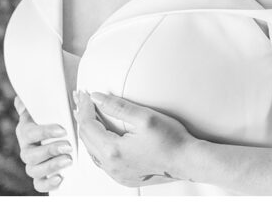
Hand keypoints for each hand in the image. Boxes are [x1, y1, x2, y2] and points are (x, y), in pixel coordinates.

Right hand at [14, 96, 72, 192]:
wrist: (60, 133)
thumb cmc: (53, 118)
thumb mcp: (46, 108)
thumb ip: (34, 103)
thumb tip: (20, 99)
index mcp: (26, 131)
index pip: (29, 133)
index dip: (44, 132)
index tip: (62, 130)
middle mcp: (27, 149)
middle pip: (30, 155)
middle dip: (50, 151)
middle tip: (68, 147)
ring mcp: (33, 164)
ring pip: (33, 170)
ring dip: (51, 166)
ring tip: (69, 160)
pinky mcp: (41, 176)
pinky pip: (39, 184)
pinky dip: (48, 184)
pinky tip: (60, 179)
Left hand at [74, 90, 190, 187]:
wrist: (188, 161)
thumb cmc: (172, 141)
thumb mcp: (145, 117)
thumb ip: (118, 106)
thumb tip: (97, 98)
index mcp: (113, 151)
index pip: (88, 125)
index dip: (84, 107)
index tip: (85, 94)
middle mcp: (111, 166)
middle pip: (86, 139)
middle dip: (83, 117)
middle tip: (83, 101)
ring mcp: (117, 174)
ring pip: (92, 151)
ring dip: (89, 132)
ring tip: (88, 116)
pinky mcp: (124, 177)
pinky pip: (102, 161)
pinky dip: (98, 146)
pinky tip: (102, 137)